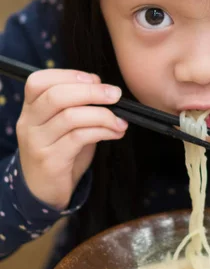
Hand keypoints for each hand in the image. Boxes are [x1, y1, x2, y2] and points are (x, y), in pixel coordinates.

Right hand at [17, 69, 127, 209]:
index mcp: (30, 109)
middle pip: (57, 96)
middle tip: (116, 95)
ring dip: (102, 114)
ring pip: (70, 116)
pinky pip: (79, 138)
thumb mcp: (63, 127)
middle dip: (92, 91)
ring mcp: (37, 142)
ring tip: (120, 120)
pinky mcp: (51, 160)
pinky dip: (102, 131)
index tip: (95, 79)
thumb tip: (105, 90)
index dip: (69, 75)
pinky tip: (115, 133)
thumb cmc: (59, 154)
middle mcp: (29, 123)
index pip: (39, 81)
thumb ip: (77, 107)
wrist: (43, 193)